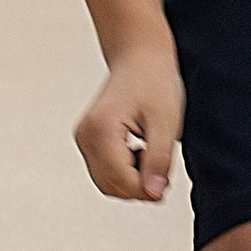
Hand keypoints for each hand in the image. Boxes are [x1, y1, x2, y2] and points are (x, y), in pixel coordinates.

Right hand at [74, 46, 184, 200]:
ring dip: (132, 179)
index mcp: (101, 130)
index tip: (168, 180)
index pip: (122, 181)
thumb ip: (159, 160)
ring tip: (151, 153)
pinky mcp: (87, 140)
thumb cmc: (154, 81)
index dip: (148, 189)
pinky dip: (124, 171)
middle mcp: (85, 136)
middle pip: (111, 186)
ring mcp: (83, 138)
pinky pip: (105, 171)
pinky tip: (141, 151)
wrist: (140, 56)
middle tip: (163, 167)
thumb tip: (154, 194)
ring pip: (107, 183)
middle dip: (139, 186)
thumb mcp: (166, 122)